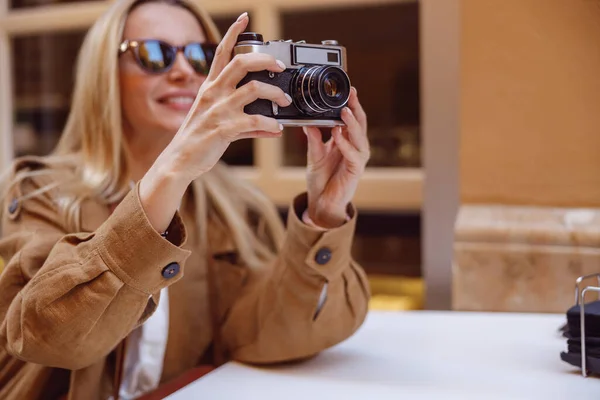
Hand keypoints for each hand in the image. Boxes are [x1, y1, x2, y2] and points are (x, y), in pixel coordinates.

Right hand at [140, 12, 290, 233]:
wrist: (179, 161)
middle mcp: (214, 93)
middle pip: (241, 63)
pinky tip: (277, 129)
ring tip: (284, 102)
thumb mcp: (220, 123)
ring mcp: (218, 109)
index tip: (245, 18)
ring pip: (253, 89)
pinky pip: (255, 121)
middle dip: (265, 59)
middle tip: (279, 65)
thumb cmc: (198, 140)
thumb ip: (248, 121)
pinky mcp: (224, 128)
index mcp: (210, 87)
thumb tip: (274, 126)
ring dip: (275, 93)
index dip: (234, 33)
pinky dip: (270, 125)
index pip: (222, 52)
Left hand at [303, 88, 369, 228]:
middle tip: (351, 93)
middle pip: (360, 124)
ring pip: (359, 137)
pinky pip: (353, 155)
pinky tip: (338, 135)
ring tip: (345, 111)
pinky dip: (346, 144)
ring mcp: (357, 158)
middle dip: (356, 108)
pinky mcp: (355, 170)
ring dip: (352, 124)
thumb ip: (313, 139)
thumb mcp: (314, 155)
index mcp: (346, 141)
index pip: (352, 118)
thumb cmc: (321, 180)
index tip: (348, 89)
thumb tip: (308, 122)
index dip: (352, 104)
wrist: (321, 202)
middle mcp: (354, 148)